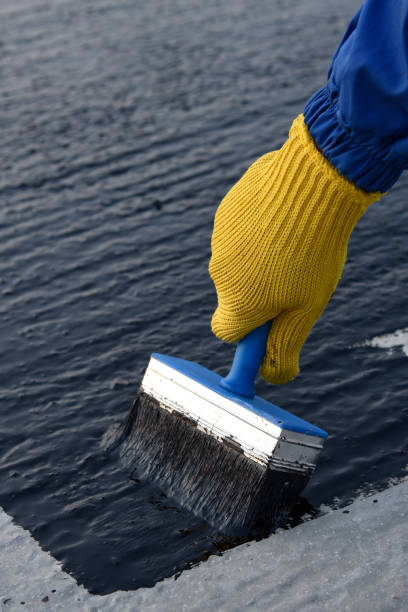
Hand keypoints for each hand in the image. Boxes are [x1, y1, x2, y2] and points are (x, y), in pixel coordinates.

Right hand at [209, 115, 380, 383]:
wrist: (312, 182)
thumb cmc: (314, 252)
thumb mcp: (307, 307)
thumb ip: (285, 346)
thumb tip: (274, 377)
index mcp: (238, 303)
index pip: (227, 332)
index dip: (248, 331)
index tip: (267, 322)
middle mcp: (220, 275)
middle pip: (236, 295)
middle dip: (259, 291)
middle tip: (294, 275)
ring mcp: (219, 240)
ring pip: (238, 261)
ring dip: (259, 258)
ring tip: (292, 241)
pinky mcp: (226, 211)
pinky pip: (238, 231)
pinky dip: (255, 230)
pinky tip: (281, 218)